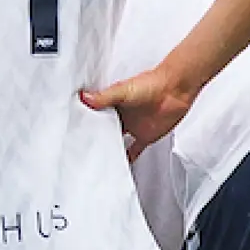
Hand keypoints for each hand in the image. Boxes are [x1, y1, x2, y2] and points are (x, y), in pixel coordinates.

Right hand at [81, 65, 195, 161]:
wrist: (175, 89)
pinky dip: (128, 158)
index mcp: (113, 104)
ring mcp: (133, 127)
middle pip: (104, 129)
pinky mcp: (145, 136)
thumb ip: (105, 97)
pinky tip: (121, 165)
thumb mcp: (123, 90)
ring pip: (117, 140)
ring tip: (96, 158)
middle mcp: (122, 116)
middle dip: (95, 137)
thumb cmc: (152, 84)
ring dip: (109, 147)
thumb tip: (84, 98)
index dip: (85, 122)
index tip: (73, 130)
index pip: (94, 115)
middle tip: (81, 148)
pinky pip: (135, 150)